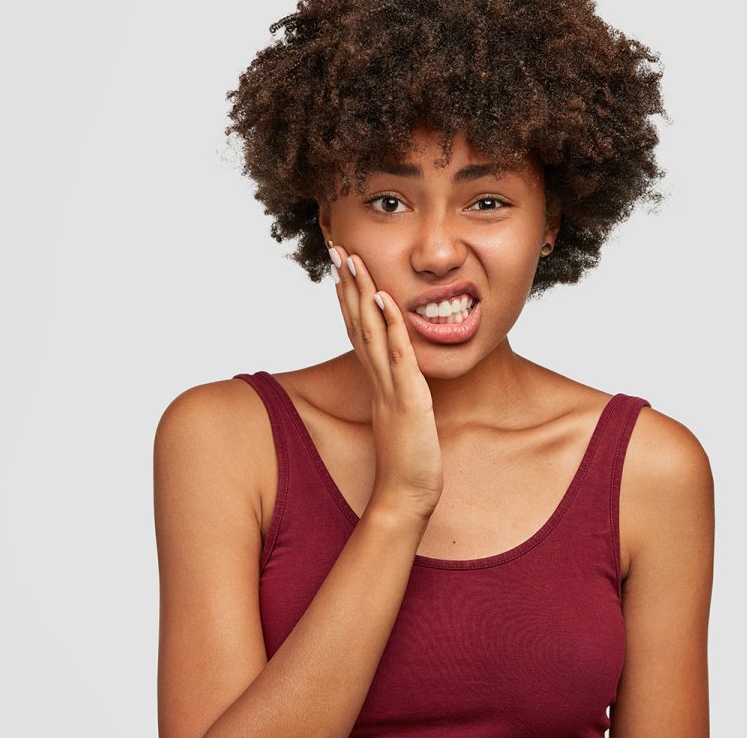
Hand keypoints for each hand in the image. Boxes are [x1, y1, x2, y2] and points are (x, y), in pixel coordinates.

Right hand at [329, 243, 442, 519]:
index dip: (349, 298)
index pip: (358, 331)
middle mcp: (377, 380)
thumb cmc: (408, 461)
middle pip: (357, 323)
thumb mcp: (401, 417)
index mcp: (377, 382)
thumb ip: (397, 394)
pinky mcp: (407, 399)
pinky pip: (397, 356)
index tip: (343, 268)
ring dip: (362, 295)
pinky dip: (391, 326)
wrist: (406, 496)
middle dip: (348, 284)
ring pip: (370, 332)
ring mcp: (389, 387)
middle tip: (338, 250)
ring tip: (354, 261)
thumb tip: (398, 380)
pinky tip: (386, 299)